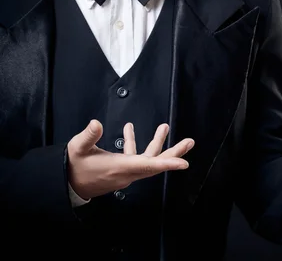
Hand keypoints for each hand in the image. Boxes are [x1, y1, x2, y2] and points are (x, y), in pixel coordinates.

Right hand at [67, 119, 194, 199]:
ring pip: (148, 159)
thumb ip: (88, 136)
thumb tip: (96, 123)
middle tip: (189, 142)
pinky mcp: (121, 169)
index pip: (148, 166)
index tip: (184, 162)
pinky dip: (135, 143)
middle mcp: (127, 171)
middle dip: (174, 153)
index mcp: (119, 167)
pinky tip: (130, 128)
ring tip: (164, 127)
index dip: (167, 164)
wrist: (66, 184)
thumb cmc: (72, 168)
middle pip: (156, 163)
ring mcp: (125, 171)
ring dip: (157, 143)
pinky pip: (134, 157)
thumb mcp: (77, 148)